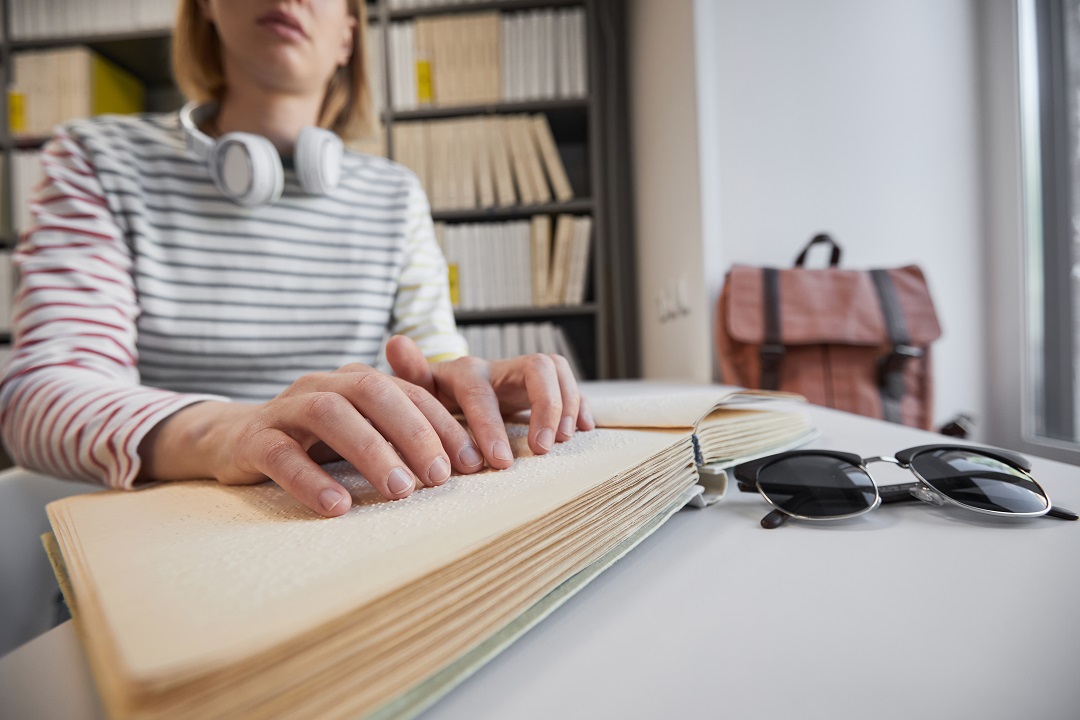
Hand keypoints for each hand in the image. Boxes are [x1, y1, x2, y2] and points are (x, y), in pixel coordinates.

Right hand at [139, 363, 486, 517]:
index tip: (472, 461)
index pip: (408, 391)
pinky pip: (282, 455)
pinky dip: (311, 481)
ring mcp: (285, 409)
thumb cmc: (313, 442)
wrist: (229, 439)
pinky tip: (338, 508)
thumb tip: (464, 463)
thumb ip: (400, 436)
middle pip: (374, 392)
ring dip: (371, 452)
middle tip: (440, 477)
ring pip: (330, 415)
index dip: (443, 423)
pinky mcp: (253, 440)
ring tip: (400, 492)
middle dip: (413, 433)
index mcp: (355, 381)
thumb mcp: (360, 432)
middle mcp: (323, 385)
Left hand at [385, 335, 594, 469]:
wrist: (447, 395)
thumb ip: (411, 373)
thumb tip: (395, 341)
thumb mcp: (417, 391)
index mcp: (466, 371)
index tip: (500, 462)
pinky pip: (570, 385)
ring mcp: (524, 376)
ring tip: (562, 440)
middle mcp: (500, 368)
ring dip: (565, 404)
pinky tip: (583, 428)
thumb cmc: (432, 399)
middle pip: (537, 368)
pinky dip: (580, 404)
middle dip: (545, 409)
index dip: (491, 425)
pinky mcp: (542, 388)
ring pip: (557, 371)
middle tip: (543, 449)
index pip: (483, 391)